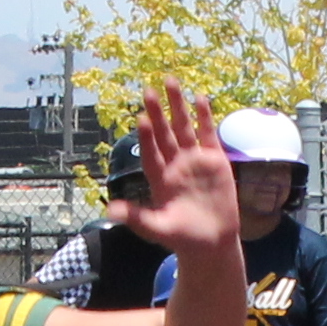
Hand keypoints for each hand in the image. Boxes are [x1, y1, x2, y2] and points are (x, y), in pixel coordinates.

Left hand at [111, 82, 233, 261]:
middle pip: (164, 133)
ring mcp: (194, 160)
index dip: (146, 136)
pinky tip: (200, 98)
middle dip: (158, 112)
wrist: (212, 243)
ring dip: (178, 106)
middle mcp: (174, 164)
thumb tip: (111, 212)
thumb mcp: (157, 229)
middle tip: (148, 90)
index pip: (150, 152)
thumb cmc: (182, 238)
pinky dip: (204, 117)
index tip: (140, 118)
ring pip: (184, 127)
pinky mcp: (215, 161)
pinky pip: (208, 134)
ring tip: (170, 82)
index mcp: (159, 178)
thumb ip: (137, 218)